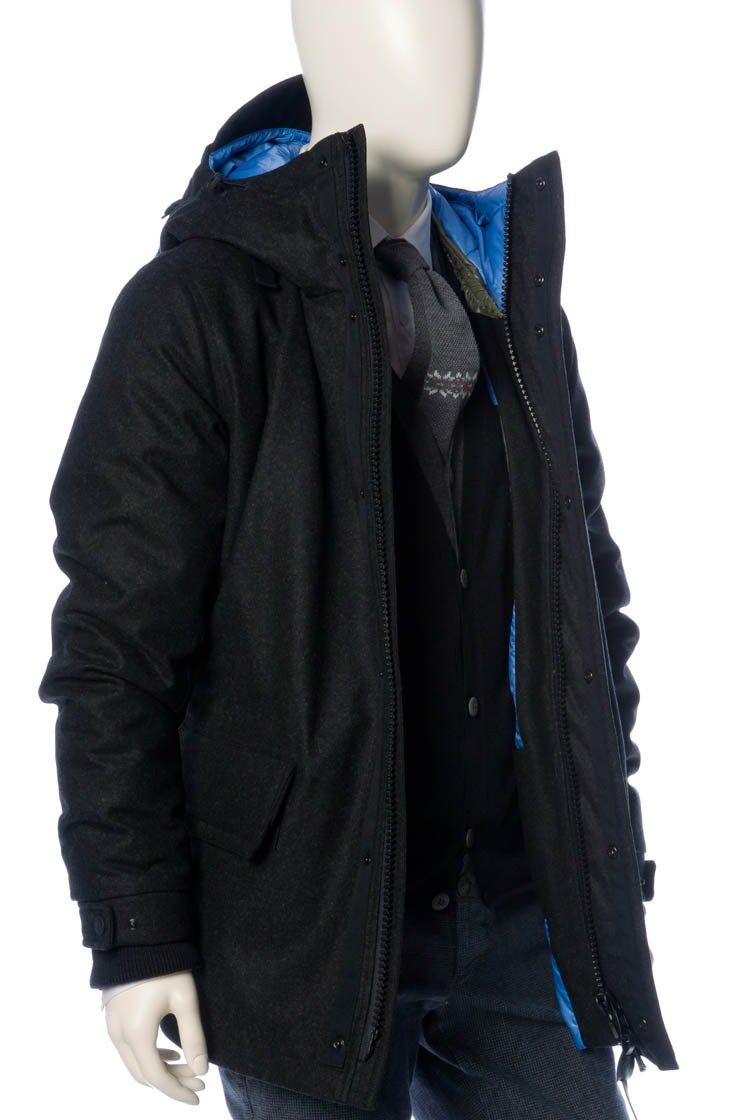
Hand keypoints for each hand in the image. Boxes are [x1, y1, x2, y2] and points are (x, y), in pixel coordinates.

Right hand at [104, 971, 208, 1103]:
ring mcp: (112, 1030)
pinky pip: (129, 1052)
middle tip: (198, 1080)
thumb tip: (201, 1070)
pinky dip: (149, 1060)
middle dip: (173, 1083)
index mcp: (137, 1034)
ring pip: (135, 1066)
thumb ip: (193, 1036)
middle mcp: (119, 1037)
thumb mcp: (185, 1000)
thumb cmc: (165, 968)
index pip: (157, 1078)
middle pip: (145, 1075)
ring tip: (188, 1068)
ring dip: (161, 1072)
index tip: (198, 1095)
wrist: (138, 941)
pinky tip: (169, 1055)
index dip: (177, 1091)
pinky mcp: (112, 1021)